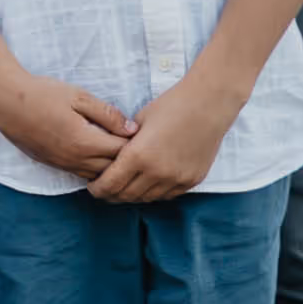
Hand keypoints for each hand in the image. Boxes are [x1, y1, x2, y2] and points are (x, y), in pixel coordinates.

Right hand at [0, 75, 125, 181]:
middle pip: (112, 169)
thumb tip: (132, 129)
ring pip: (97, 176)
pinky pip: (82, 174)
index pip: (121, 152)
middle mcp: (75, 159)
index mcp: (84, 141)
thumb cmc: (43, 94)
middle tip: (137, 143)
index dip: (136, 144)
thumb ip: (107, 114)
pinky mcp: (54, 164)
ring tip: (121, 151)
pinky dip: (94, 168)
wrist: (6, 102)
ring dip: (110, 166)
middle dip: (127, 158)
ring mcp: (63, 164)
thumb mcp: (79, 96)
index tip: (144, 132)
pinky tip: (99, 154)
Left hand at [91, 100, 221, 201]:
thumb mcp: (139, 120)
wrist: (209, 105)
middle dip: (112, 194)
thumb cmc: (172, 105)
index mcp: (139, 155)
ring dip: (133, 194)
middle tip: (106, 189)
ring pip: (146, 198)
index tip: (93, 187)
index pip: (109, 184)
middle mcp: (156, 173)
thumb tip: (112, 157)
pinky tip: (149, 183)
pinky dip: (154, 192)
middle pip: (125, 195)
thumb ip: (124, 143)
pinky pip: (166, 195)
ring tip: (126, 187)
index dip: (97, 189)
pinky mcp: (191, 181)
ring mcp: (176, 179)